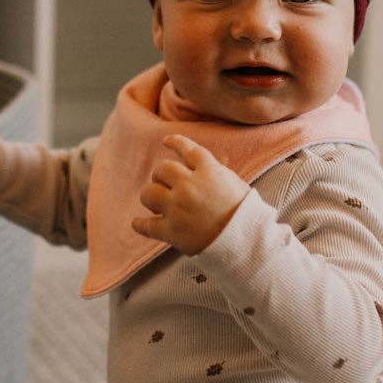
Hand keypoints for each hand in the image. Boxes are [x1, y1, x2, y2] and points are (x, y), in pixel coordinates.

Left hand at [131, 134, 250, 254]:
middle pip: (163, 169)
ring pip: (149, 193)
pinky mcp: (171, 230)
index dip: (174, 142)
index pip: (186, 149)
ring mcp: (178, 208)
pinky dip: (140, 224)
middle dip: (161, 175)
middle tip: (164, 183)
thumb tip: (198, 165)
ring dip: (150, 196)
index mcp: (208, 171)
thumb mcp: (234, 183)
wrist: (245, 241)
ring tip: (154, 203)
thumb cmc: (245, 213)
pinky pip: (146, 225)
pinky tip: (137, 223)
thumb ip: (215, 172)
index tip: (166, 140)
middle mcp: (190, 186)